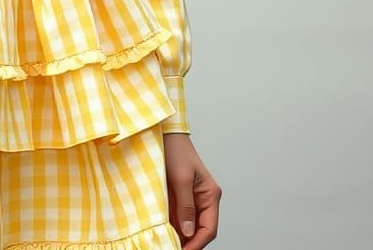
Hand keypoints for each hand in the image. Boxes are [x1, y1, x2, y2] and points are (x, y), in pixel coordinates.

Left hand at [163, 133, 221, 247]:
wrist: (164, 134)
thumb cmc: (175, 150)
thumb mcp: (180, 178)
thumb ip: (186, 206)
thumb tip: (189, 232)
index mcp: (210, 195)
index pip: (209, 228)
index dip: (198, 244)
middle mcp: (203, 200)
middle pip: (200, 231)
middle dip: (188, 243)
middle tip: (171, 248)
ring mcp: (190, 199)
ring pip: (188, 227)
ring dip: (179, 236)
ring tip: (166, 243)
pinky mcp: (178, 197)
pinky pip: (177, 218)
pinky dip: (171, 227)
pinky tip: (162, 232)